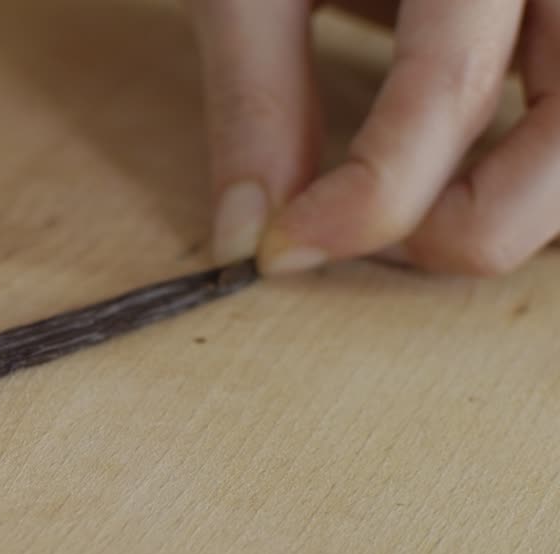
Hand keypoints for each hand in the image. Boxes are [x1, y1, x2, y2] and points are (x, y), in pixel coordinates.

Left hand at [189, 0, 559, 276]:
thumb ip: (255, 95)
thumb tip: (248, 235)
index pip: (451, 82)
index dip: (369, 196)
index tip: (285, 246)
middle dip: (471, 224)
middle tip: (365, 237)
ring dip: (513, 212)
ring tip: (407, 203)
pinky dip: (531, 180)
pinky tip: (461, 176)